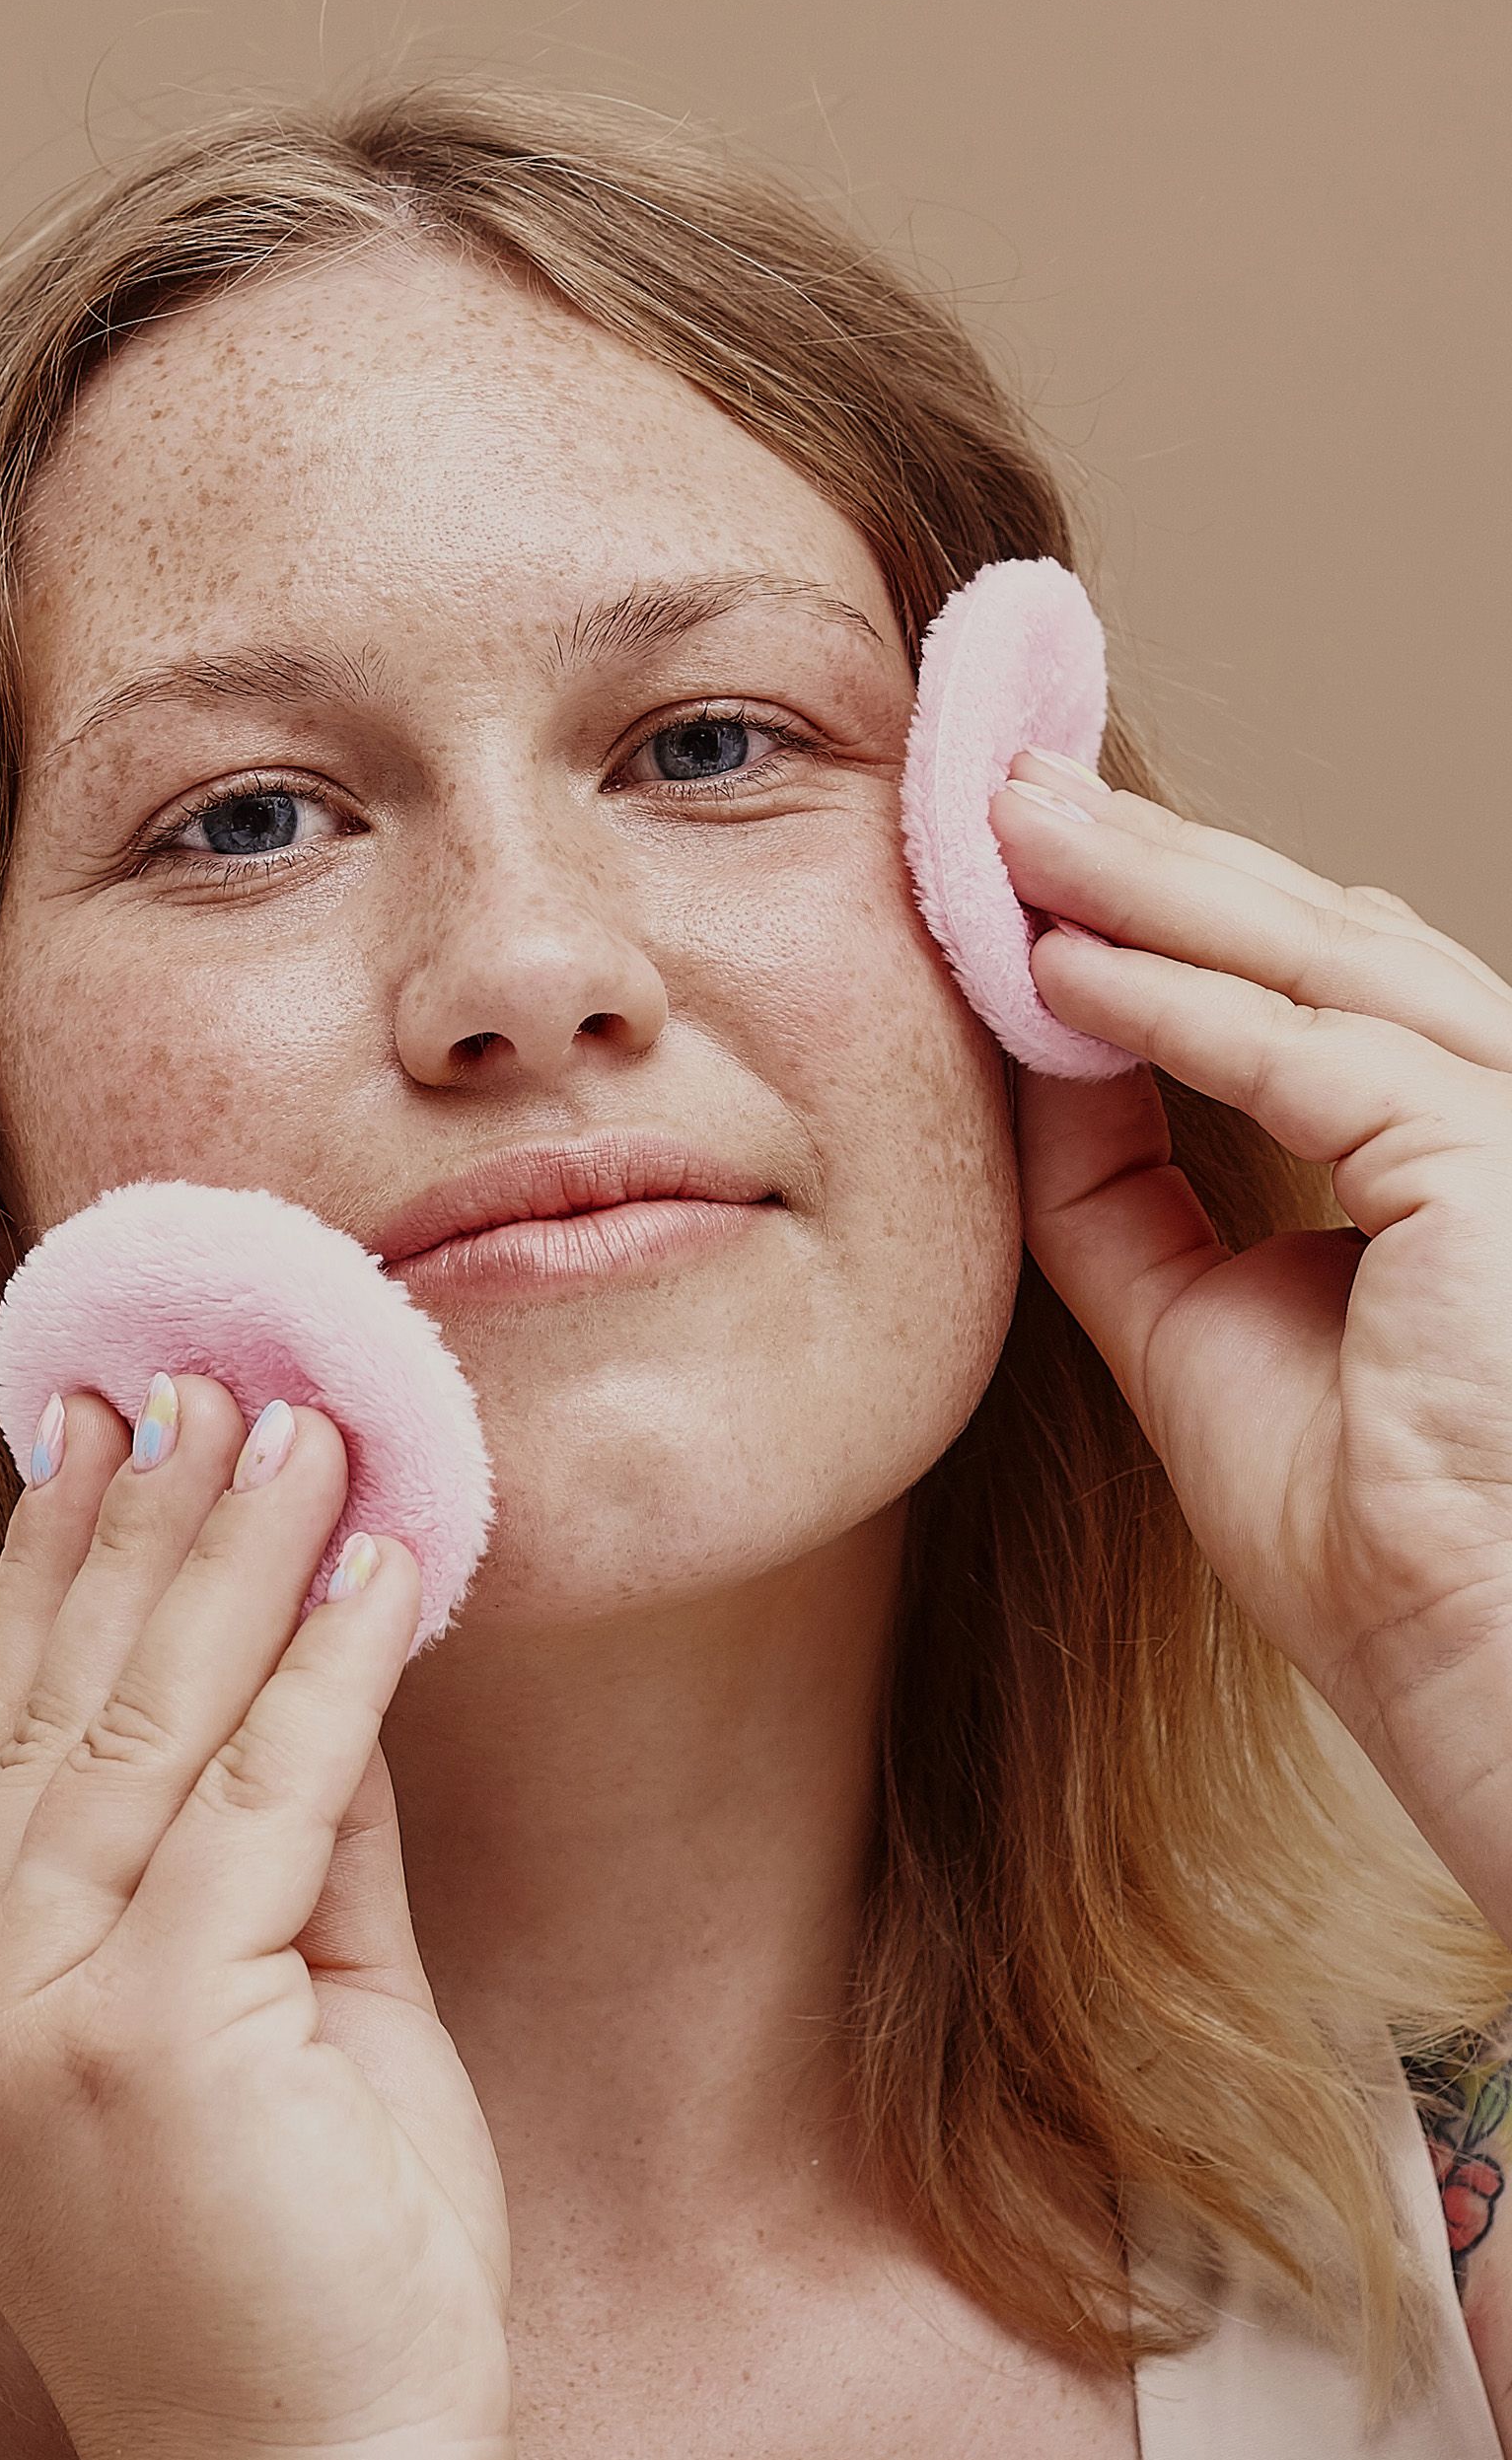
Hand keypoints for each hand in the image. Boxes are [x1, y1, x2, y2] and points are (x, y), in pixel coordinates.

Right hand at [0, 1376, 516, 2459]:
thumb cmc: (311, 2283)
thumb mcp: (280, 2028)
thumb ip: (284, 1853)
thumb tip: (323, 1658)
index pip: (3, 1749)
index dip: (49, 1581)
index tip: (93, 1439)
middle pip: (61, 1714)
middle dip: (141, 1529)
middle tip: (195, 1375)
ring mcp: (35, 2024)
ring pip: (144, 1731)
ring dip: (231, 1557)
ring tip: (288, 1422)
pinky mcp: (151, 2036)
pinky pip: (258, 1802)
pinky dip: (327, 1670)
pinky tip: (371, 1564)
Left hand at [989, 747, 1511, 1943]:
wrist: (1473, 1672)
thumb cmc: (1367, 1537)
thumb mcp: (1194, 1324)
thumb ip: (1123, 1190)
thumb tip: (1040, 1045)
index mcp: (1441, 1148)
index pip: (1302, 982)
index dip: (1161, 910)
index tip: (1022, 863)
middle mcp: (1489, 1111)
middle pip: (1306, 936)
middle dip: (1142, 857)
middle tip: (999, 786)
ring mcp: (1507, 1127)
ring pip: (1311, 958)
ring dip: (1145, 886)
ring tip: (1004, 825)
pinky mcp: (1491, 1160)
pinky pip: (1305, 1054)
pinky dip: (1172, 1003)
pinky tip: (1056, 963)